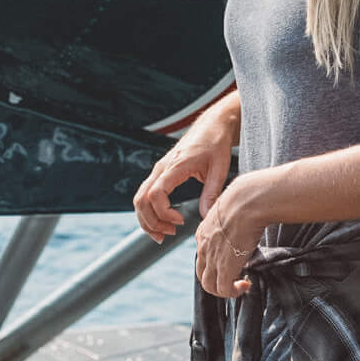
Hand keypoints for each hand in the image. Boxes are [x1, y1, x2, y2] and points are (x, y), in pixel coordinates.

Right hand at [133, 97, 239, 241]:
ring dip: (147, 219)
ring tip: (164, 233)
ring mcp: (158, 170)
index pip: (156, 194)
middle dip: (150, 222)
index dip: (164, 213)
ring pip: (139, 198)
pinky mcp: (160, 173)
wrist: (211, 126)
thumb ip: (212, 193)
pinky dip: (149, 211)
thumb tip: (205, 217)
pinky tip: (163, 222)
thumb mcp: (220, 169)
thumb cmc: (216, 144)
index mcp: (175, 166)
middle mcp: (161, 168)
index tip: (181, 221)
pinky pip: (145, 194)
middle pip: (140, 200)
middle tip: (169, 234)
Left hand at [193, 172, 270, 299]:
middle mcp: (203, 247)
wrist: (248, 201)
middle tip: (236, 279)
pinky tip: (245, 284)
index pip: (204, 256)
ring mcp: (212, 258)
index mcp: (203, 233)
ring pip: (210, 286)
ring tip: (240, 285)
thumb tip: (243, 225)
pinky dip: (233, 292)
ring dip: (225, 290)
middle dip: (218, 281)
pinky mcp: (224, 267)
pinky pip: (223, 290)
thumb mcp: (231, 210)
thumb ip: (231, 221)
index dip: (217, 264)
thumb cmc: (246, 199)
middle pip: (203, 274)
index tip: (234, 263)